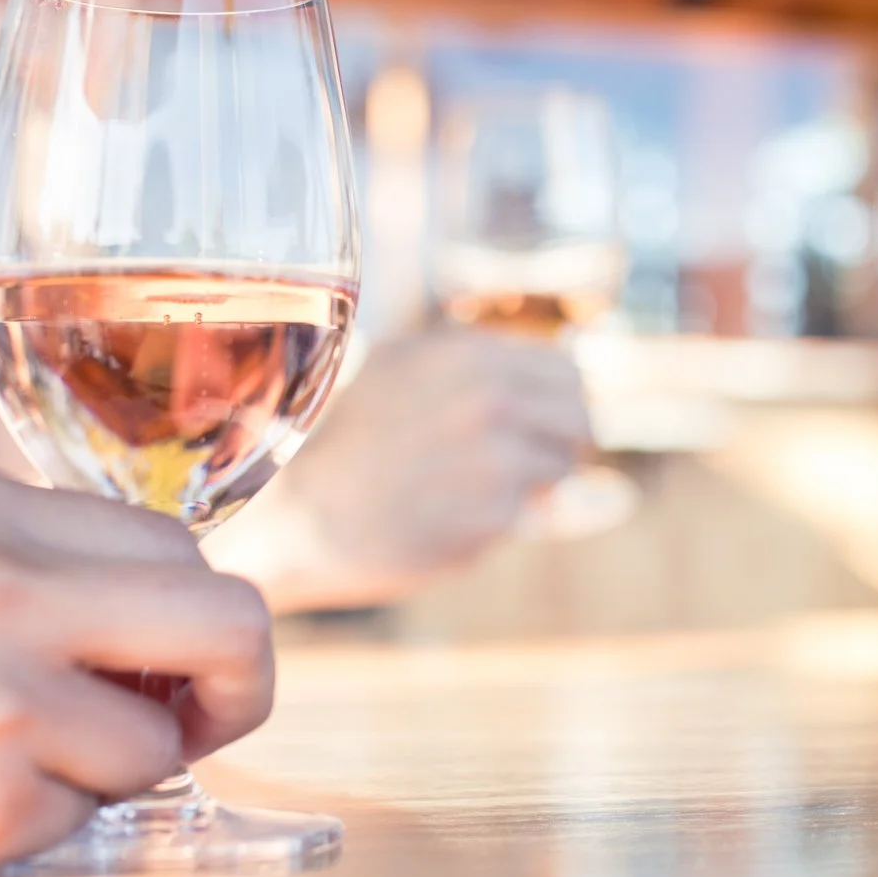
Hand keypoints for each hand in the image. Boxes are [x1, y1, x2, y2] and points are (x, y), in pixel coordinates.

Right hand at [206, 330, 594, 610]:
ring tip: (466, 491)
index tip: (543, 426)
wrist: (298, 511)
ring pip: (561, 471)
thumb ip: (475, 367)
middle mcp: (490, 397)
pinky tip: (444, 517)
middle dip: (561, 444)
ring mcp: (495, 456)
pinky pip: (525, 517)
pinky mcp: (493, 514)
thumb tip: (557, 374)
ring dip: (531, 487)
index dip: (560, 402)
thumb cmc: (347, 443)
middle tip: (526, 468)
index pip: (567, 370)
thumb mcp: (402, 370)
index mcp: (470, 354)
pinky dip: (496, 523)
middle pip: (579, 419)